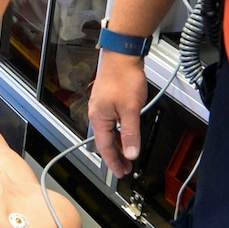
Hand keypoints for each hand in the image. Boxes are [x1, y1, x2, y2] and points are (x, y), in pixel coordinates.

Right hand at [87, 51, 145, 176]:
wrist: (122, 54)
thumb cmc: (123, 77)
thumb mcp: (131, 109)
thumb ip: (131, 133)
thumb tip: (131, 153)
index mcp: (99, 119)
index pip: (105, 148)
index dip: (114, 162)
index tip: (121, 173)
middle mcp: (97, 114)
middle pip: (105, 142)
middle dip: (116, 156)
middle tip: (126, 167)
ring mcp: (102, 107)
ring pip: (109, 132)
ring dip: (119, 144)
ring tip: (129, 153)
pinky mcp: (108, 100)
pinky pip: (112, 122)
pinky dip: (120, 132)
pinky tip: (127, 133)